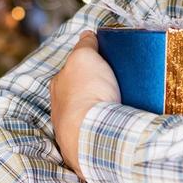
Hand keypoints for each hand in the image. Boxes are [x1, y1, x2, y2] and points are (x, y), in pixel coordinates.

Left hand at [50, 30, 119, 175]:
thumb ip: (85, 45)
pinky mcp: (86, 147)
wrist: (94, 133)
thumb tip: (86, 34)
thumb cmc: (87, 92)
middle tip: (118, 85)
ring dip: (104, 109)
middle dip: (97, 89)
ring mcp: (71, 129)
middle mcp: (60, 108)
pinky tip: (121, 124)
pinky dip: (109, 126)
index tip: (107, 65)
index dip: (89, 65)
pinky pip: (99, 131)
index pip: (72, 70)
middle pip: (81, 93)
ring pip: (90, 114)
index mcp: (58, 85)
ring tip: (124, 105)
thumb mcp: (85, 56)